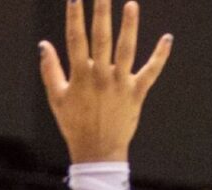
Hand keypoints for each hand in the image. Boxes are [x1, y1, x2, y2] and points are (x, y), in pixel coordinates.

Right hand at [37, 0, 169, 165]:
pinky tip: (167, 38)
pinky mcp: (137, 93)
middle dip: (101, 12)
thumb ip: (50, 70)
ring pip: (126, 50)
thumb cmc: (74, 125)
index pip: (76, 39)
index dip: (75, 17)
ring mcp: (120, 84)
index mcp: (80, 76)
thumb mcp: (56, 98)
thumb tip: (44, 44)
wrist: (97, 153)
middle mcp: (101, 76)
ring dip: (129, 26)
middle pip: (101, 37)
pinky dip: (160, 55)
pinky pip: (150, 72)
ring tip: (131, 4)